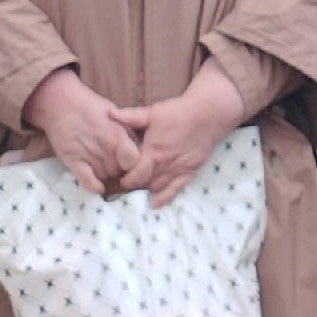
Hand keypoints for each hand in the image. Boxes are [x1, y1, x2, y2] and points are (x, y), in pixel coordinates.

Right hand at [21, 68, 139, 194]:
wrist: (60, 102)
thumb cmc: (90, 106)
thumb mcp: (116, 114)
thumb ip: (127, 133)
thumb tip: (138, 148)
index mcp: (118, 135)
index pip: (134, 161)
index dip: (134, 164)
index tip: (130, 161)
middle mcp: (105, 147)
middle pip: (120, 171)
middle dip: (119, 169)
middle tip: (113, 161)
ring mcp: (89, 155)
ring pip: (105, 177)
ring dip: (105, 175)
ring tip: (101, 164)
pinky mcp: (73, 161)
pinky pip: (88, 181)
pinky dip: (94, 186)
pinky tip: (97, 185)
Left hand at [111, 60, 245, 207]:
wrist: (207, 115)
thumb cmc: (178, 112)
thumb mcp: (152, 112)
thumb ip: (130, 116)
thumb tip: (109, 114)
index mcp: (152, 151)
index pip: (134, 174)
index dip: (124, 178)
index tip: (118, 176)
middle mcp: (164, 164)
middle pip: (144, 183)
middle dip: (133, 185)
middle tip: (125, 184)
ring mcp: (177, 170)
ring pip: (157, 187)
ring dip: (146, 189)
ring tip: (139, 188)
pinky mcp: (189, 172)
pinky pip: (176, 190)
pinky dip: (164, 198)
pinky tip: (155, 204)